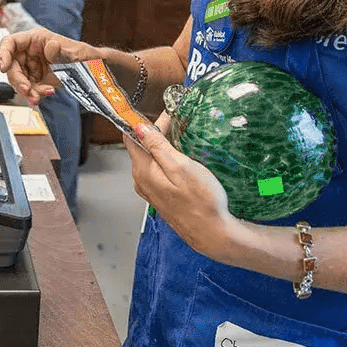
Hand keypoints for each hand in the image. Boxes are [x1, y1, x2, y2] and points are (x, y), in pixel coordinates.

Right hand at [0, 28, 102, 103]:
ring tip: (38, 96)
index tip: (3, 67)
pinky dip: (34, 95)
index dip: (3, 54)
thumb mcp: (74, 53)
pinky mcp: (37, 81)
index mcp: (35, 39)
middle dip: (17, 80)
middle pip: (12, 66)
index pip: (10, 42)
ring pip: (19, 80)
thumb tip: (51, 47)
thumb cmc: (83, 55)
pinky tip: (44, 95)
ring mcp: (32, 67)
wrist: (93, 71)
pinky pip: (29, 89)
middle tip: (27, 89)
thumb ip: (61, 51)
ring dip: (27, 91)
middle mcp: (30, 52)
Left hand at [124, 120, 240, 259]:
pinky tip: (182, 155)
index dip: (146, 121)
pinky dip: (167, 158)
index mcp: (142, 170)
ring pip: (151, 158)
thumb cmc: (201, 200)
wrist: (213, 233)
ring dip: (163, 144)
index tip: (164, 113)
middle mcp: (141, 180)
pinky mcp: (160, 196)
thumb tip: (138, 126)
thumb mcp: (180, 167)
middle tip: (177, 119)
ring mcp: (150, 190)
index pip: (133, 137)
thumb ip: (157, 146)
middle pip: (142, 147)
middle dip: (157, 131)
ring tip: (181, 133)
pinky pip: (158, 170)